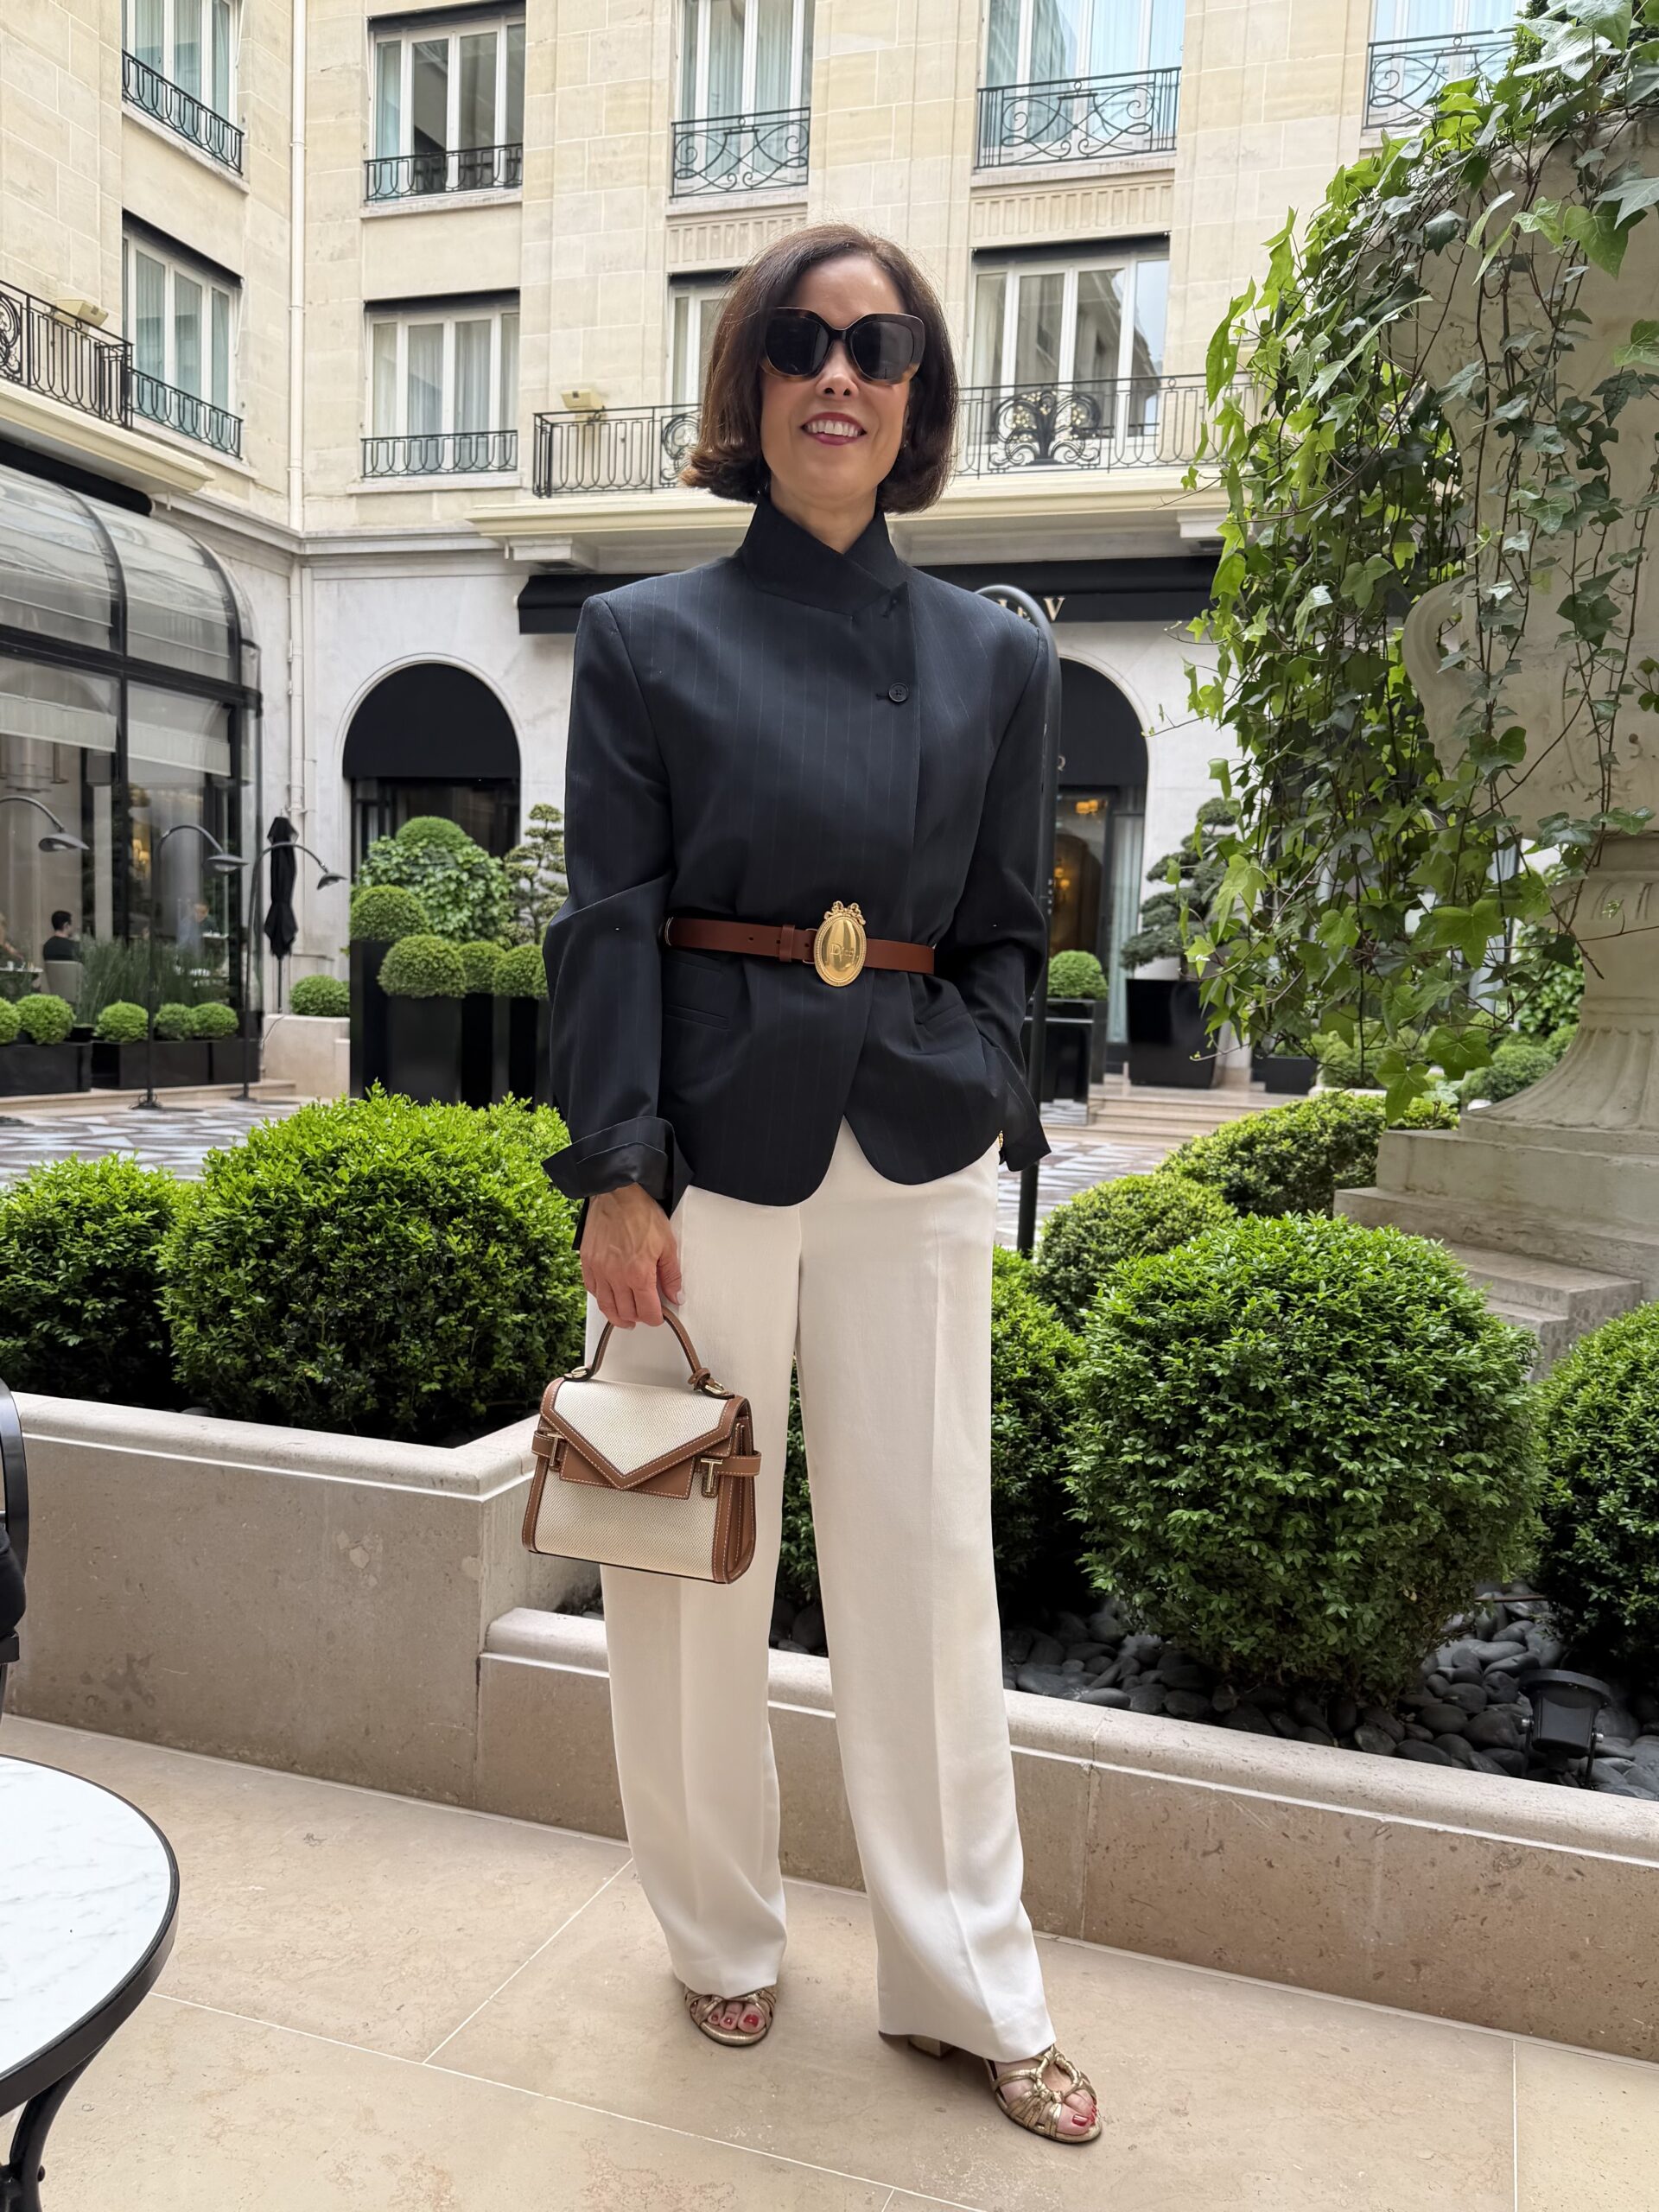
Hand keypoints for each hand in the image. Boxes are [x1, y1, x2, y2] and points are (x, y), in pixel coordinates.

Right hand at [581, 1184, 682, 1327]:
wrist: (617, 1194)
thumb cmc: (641, 1214)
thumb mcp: (667, 1244)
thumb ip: (671, 1275)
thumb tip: (675, 1296)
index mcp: (639, 1274)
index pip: (647, 1311)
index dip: (655, 1318)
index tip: (659, 1316)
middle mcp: (616, 1277)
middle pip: (626, 1312)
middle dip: (638, 1318)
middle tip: (645, 1315)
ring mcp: (599, 1271)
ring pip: (606, 1306)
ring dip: (618, 1316)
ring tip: (626, 1318)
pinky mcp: (587, 1263)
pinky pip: (592, 1290)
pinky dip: (601, 1298)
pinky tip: (608, 1298)